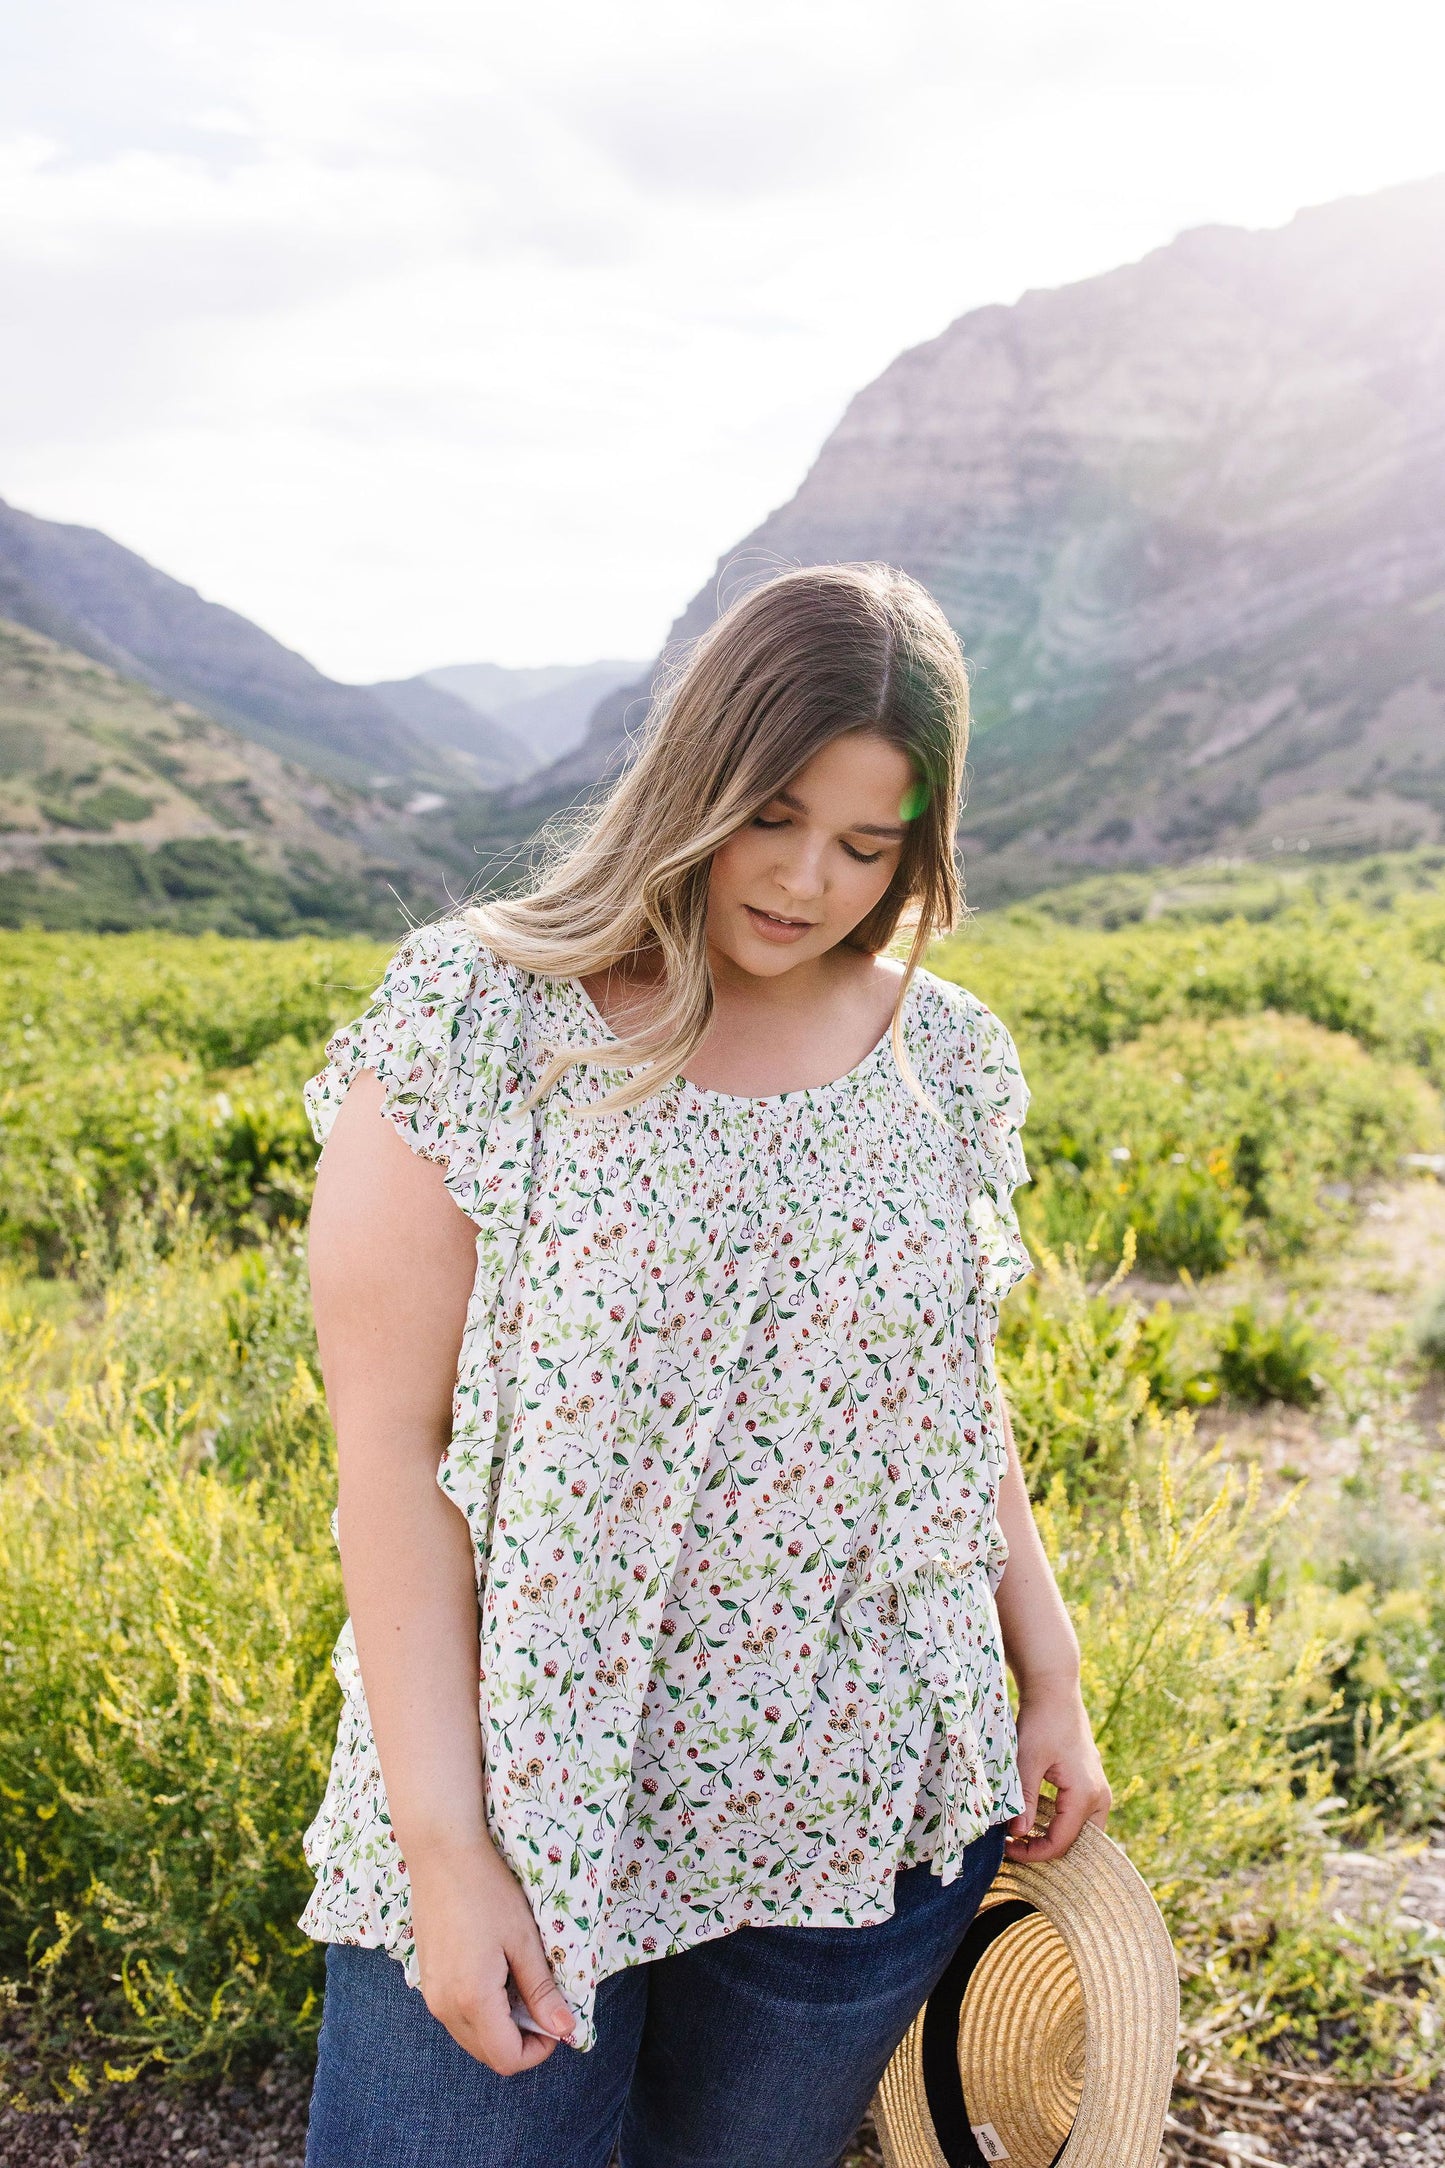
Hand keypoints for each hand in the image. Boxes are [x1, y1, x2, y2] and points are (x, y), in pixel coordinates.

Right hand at [406, 1831, 576, 2073]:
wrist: (440, 1854)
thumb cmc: (487, 1890)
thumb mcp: (524, 1940)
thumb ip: (541, 1991)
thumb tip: (565, 2030)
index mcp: (472, 1999)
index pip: (507, 2059)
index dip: (539, 2051)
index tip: (557, 2020)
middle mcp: (445, 2007)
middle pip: (488, 2055)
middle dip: (521, 2042)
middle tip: (544, 2004)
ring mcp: (431, 1995)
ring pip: (471, 2038)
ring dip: (501, 2029)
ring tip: (521, 1986)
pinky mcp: (427, 1981)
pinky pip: (457, 2017)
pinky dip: (482, 2013)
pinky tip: (496, 1977)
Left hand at [1004, 1677, 1111, 1864]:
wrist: (1055, 1691)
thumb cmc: (1041, 1722)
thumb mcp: (1027, 1761)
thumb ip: (1025, 1800)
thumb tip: (1018, 1833)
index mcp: (1085, 1795)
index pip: (1061, 1843)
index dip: (1033, 1853)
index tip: (1007, 1848)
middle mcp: (1099, 1797)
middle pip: (1075, 1843)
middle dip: (1045, 1850)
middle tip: (1015, 1846)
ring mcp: (1098, 1790)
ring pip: (1080, 1832)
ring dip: (1053, 1837)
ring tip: (1022, 1835)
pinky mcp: (1091, 1783)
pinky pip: (1079, 1816)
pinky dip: (1059, 1824)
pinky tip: (1035, 1819)